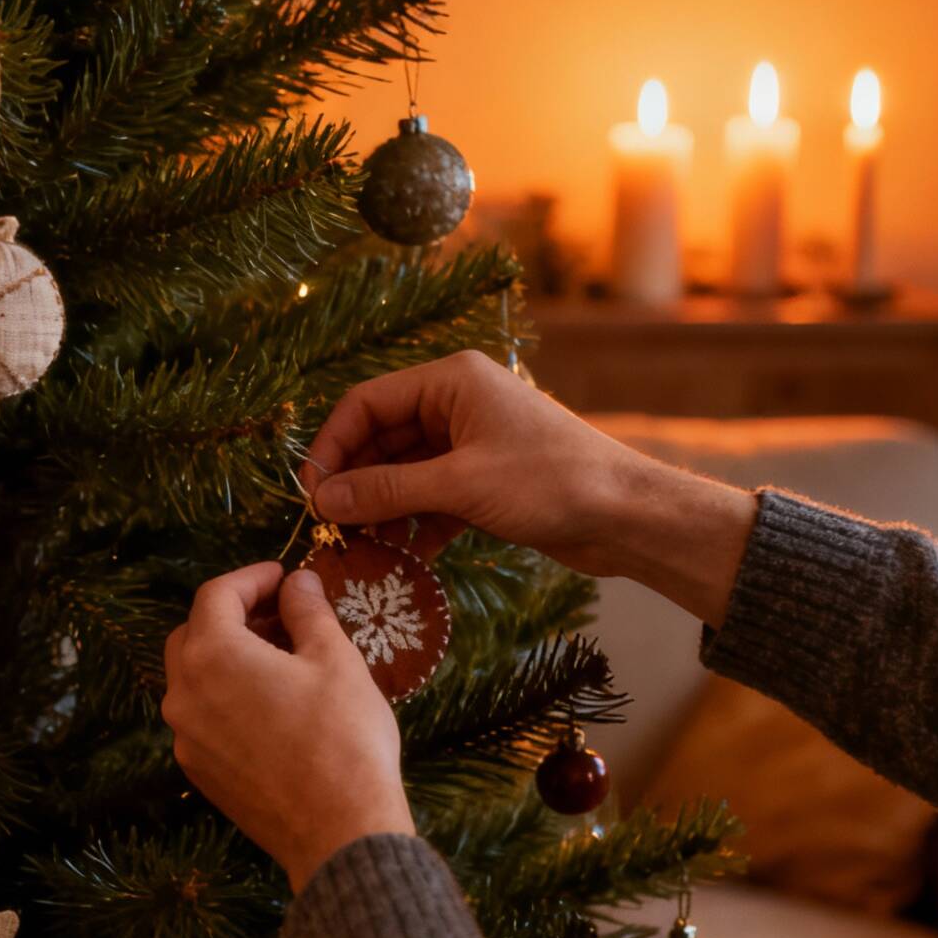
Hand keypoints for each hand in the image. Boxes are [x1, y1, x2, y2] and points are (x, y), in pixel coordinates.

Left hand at [162, 562, 410, 889]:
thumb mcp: (335, 660)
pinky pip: (204, 717)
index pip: (216, 595)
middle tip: (283, 615)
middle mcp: (183, 695)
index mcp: (211, 656)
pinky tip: (273, 704)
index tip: (284, 576)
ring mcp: (186, 737)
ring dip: (231, 657)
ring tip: (284, 658)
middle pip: (195, 634)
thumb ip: (308, 611)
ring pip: (195, 678)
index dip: (252, 578)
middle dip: (235, 615)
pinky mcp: (199, 771)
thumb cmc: (343, 739)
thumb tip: (298, 583)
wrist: (339, 832)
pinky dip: (228, 697)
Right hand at [301, 351, 756, 624]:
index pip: (367, 403)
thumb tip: (321, 500)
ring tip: (359, 547)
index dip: (331, 446)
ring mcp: (472, 442)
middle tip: (328, 526)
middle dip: (354, 482)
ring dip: (381, 507)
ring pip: (404, 471)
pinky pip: (431, 496)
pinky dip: (414, 523)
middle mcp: (457, 404)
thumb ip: (386, 490)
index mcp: (451, 381)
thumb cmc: (550, 482)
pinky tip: (401, 556)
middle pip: (381, 438)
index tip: (310, 493)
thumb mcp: (459, 485)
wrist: (627, 515)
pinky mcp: (486, 480)